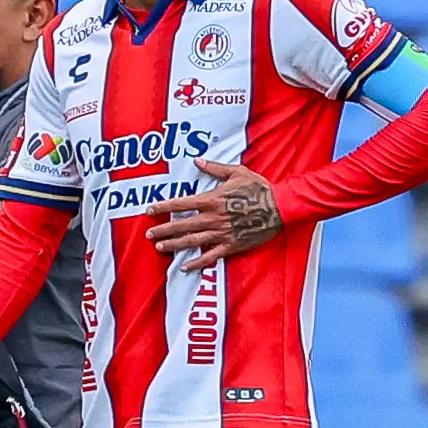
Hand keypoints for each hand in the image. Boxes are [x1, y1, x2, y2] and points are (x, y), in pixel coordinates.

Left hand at [145, 157, 283, 271]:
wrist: (279, 207)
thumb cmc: (259, 188)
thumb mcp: (236, 172)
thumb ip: (214, 168)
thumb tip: (197, 161)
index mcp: (212, 199)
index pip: (181, 204)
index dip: (163, 207)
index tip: (150, 209)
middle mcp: (213, 218)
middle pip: (182, 225)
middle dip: (163, 230)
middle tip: (149, 234)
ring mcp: (221, 233)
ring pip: (192, 241)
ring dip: (174, 245)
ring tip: (160, 247)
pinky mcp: (231, 245)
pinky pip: (211, 256)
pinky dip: (197, 262)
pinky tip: (185, 266)